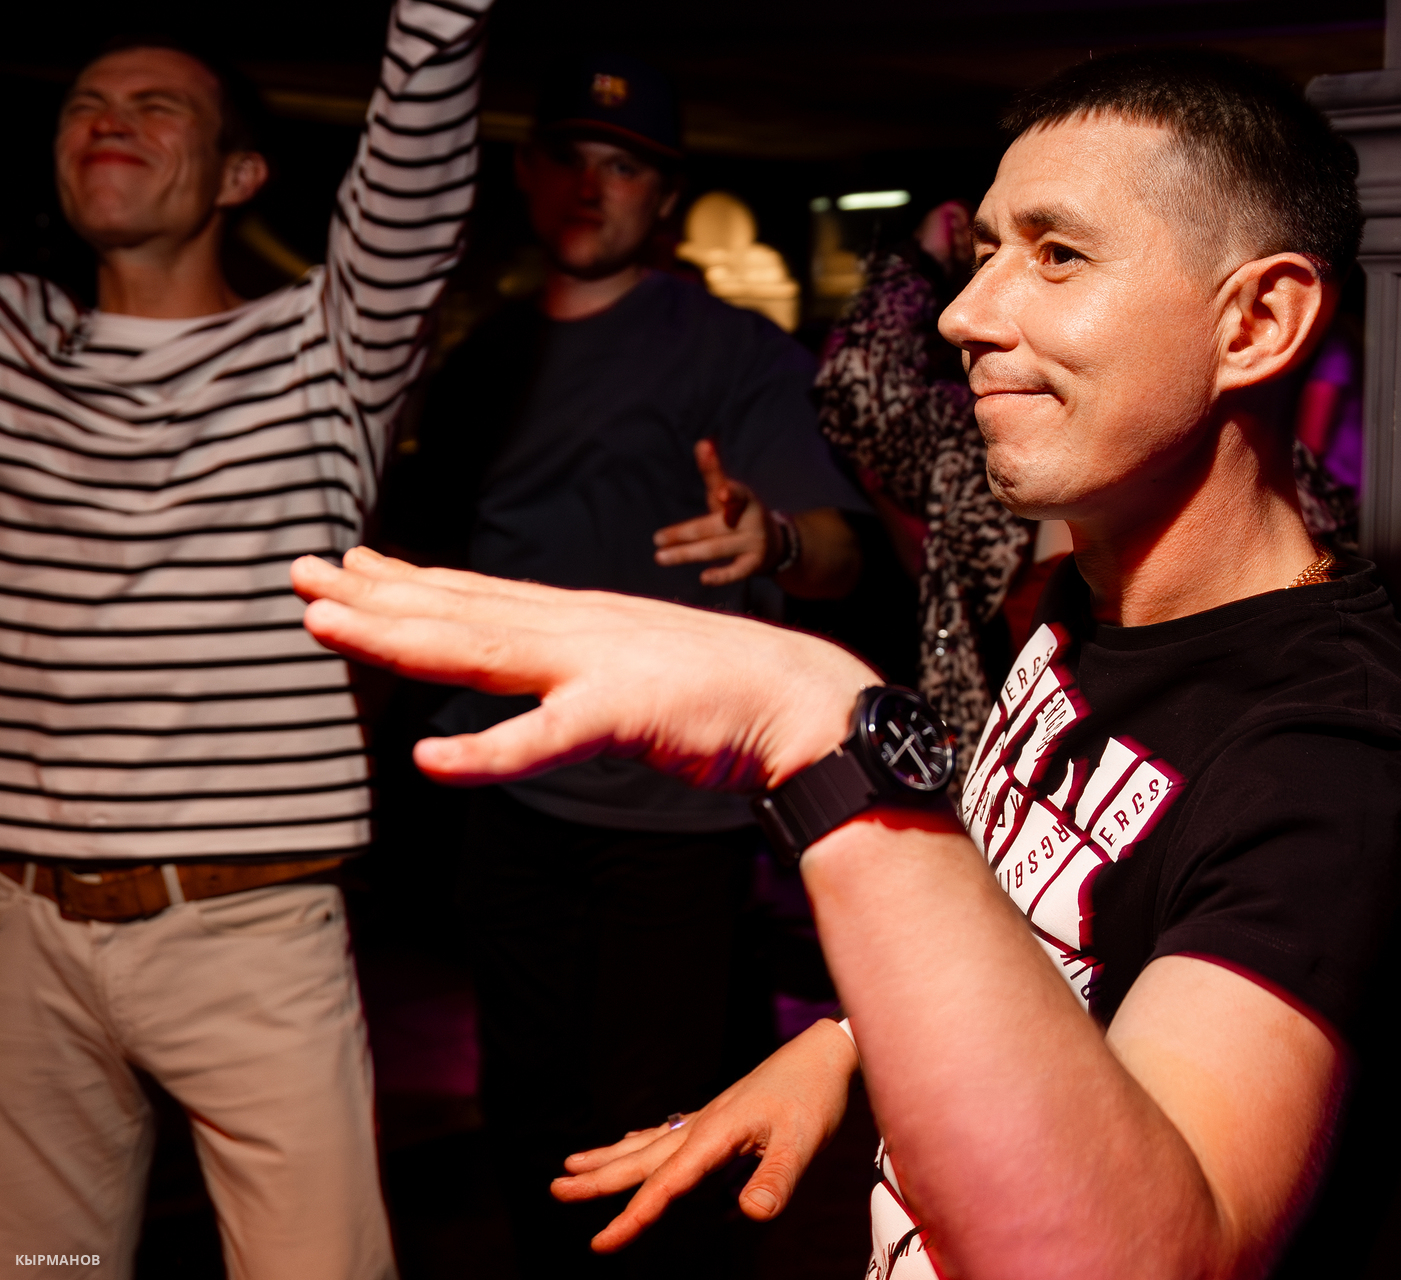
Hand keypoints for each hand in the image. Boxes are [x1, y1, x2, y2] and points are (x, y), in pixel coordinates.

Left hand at [290, 546, 874, 788]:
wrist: (805, 699)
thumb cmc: (728, 692)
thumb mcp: (640, 668)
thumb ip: (584, 676)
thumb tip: (549, 690)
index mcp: (581, 622)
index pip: (477, 598)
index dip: (405, 585)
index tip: (346, 568)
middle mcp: (577, 629)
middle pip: (459, 612)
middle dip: (373, 596)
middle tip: (299, 573)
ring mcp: (598, 666)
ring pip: (480, 650)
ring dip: (398, 638)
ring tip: (326, 623)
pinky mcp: (626, 713)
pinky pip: (547, 739)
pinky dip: (488, 751)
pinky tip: (432, 759)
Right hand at [552, 1018, 860, 1252]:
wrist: (824, 1053)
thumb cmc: (814, 1096)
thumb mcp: (803, 1142)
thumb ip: (776, 1179)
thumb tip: (750, 1216)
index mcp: (716, 1134)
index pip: (667, 1183)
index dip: (633, 1216)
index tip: (601, 1243)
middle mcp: (703, 1125)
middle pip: (642, 1158)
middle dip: (598, 1179)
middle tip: (555, 1189)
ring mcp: (707, 1118)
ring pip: (647, 1144)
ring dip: (609, 1159)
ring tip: (570, 1168)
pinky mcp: (718, 1115)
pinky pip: (667, 1133)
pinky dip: (640, 1143)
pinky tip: (629, 1146)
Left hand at [653, 439, 773, 584]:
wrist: (777, 543)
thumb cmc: (742, 513)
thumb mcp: (730, 492)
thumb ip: (714, 471)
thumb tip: (703, 442)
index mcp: (745, 499)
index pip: (736, 494)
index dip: (729, 493)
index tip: (719, 492)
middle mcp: (751, 520)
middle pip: (712, 526)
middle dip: (684, 533)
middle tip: (657, 539)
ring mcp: (754, 543)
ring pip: (716, 548)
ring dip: (687, 554)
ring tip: (661, 557)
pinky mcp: (754, 564)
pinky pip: (737, 571)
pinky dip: (722, 576)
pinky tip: (704, 578)